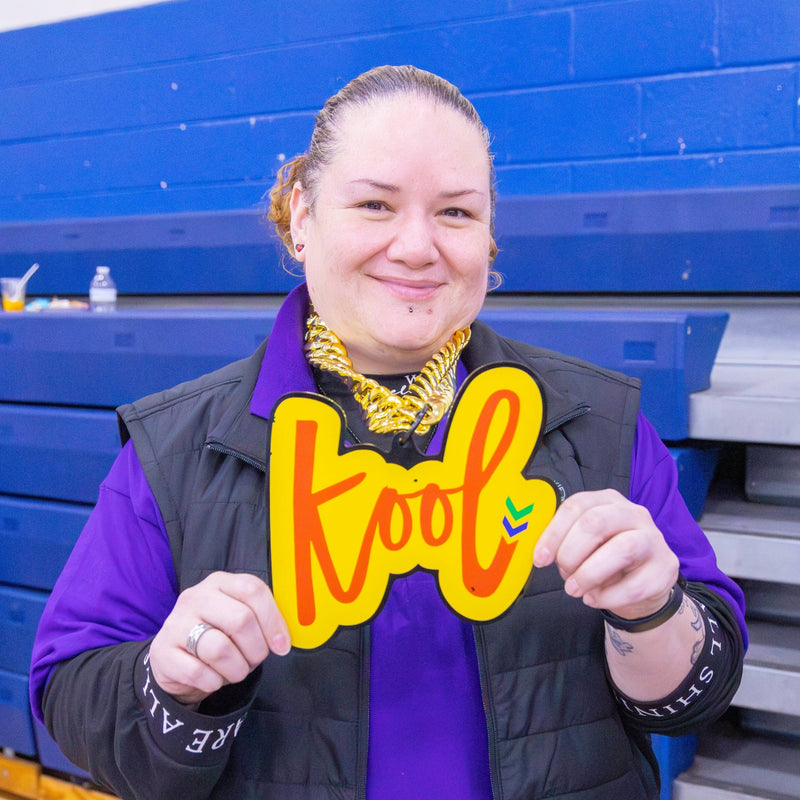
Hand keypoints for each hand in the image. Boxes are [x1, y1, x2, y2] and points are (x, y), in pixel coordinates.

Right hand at [149, 572, 290, 704]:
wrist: (175, 661)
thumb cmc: (218, 636)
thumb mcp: (238, 618)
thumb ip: (261, 619)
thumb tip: (284, 640)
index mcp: (220, 582)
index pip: (252, 589)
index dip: (273, 619)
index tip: (282, 645)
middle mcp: (196, 597)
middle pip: (241, 620)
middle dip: (256, 649)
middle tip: (254, 660)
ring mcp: (176, 623)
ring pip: (220, 649)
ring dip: (237, 669)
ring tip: (235, 671)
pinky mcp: (163, 652)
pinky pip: (199, 673)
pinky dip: (214, 682)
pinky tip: (213, 678)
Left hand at [533, 489, 678, 620]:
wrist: (642, 583)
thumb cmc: (604, 557)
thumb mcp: (583, 545)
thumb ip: (564, 543)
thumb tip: (540, 555)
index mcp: (606, 500)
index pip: (576, 505)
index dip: (554, 533)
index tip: (540, 559)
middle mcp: (632, 513)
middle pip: (597, 523)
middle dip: (572, 553)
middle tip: (563, 573)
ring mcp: (653, 538)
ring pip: (622, 549)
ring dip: (590, 574)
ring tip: (574, 589)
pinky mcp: (666, 567)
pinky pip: (636, 584)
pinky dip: (609, 596)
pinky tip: (594, 599)